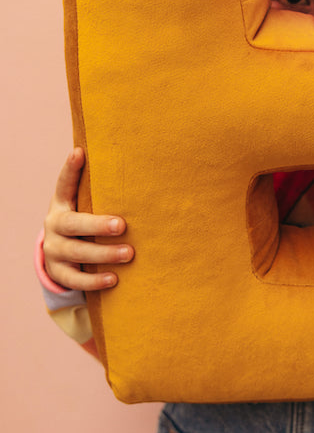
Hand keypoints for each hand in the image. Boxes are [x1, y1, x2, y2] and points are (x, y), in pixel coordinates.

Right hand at [43, 148, 133, 290]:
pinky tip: (114, 278)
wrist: (61, 254)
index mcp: (61, 204)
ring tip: (129, 253)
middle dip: (97, 225)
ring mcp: (54, 250)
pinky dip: (94, 280)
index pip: (63, 185)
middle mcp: (54, 225)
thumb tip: (140, 170)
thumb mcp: (85, 205)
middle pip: (72, 224)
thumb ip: (100, 193)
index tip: (79, 152)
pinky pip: (75, 279)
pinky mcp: (59, 272)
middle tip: (122, 225)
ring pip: (76, 253)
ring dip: (103, 254)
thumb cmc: (85, 222)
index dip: (70, 169)